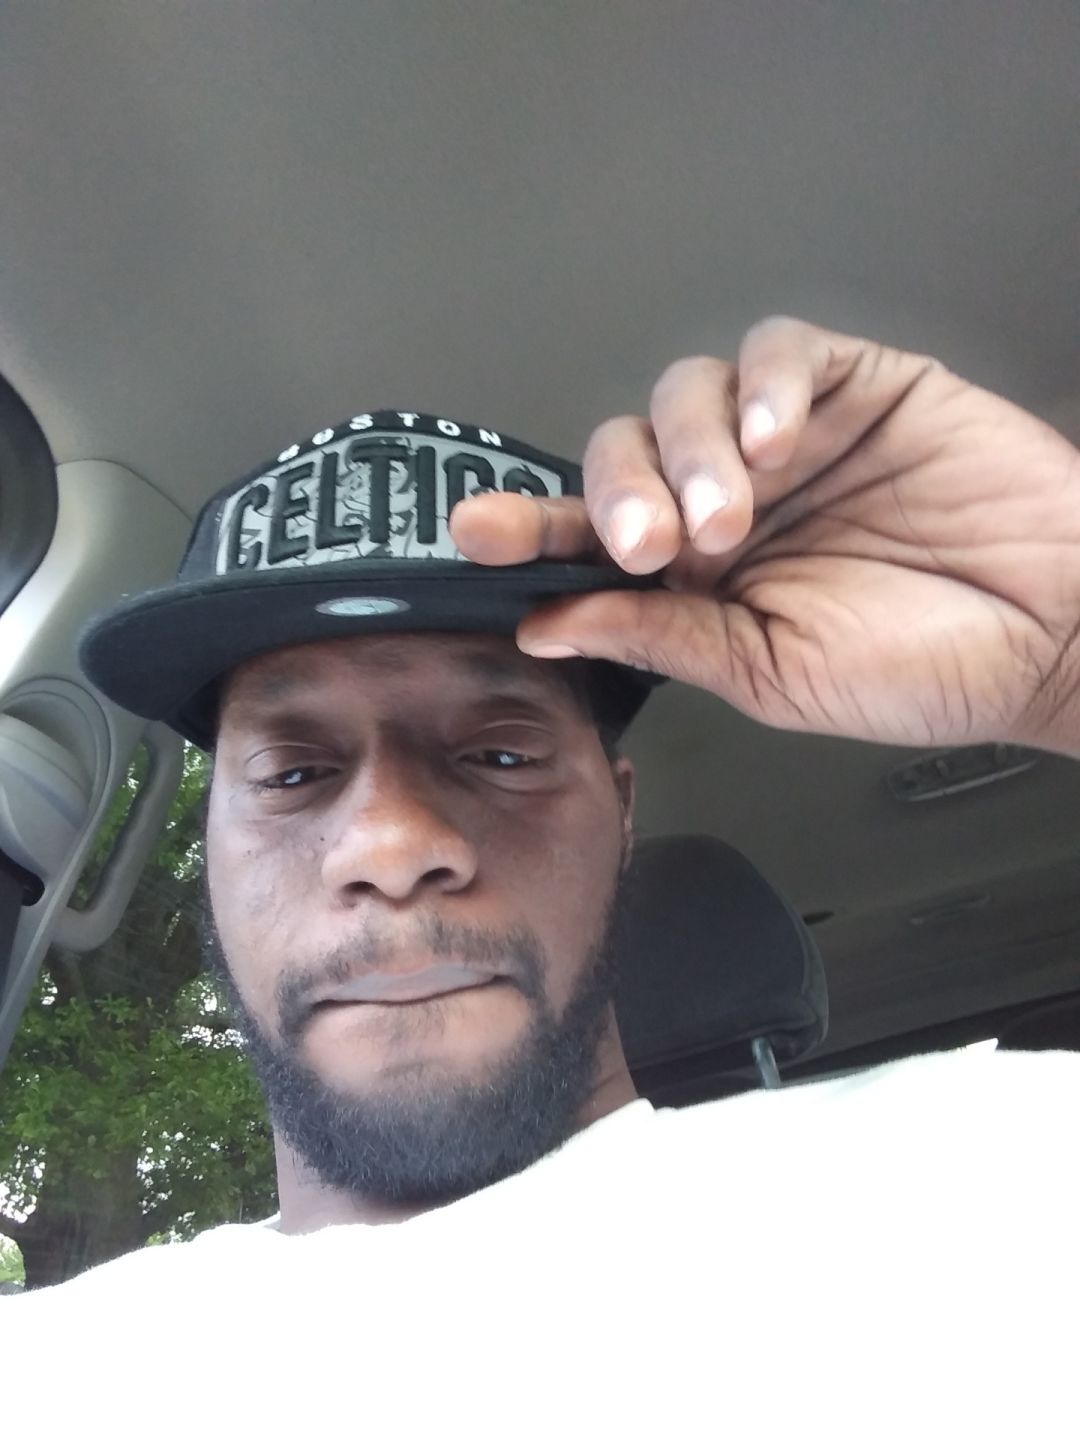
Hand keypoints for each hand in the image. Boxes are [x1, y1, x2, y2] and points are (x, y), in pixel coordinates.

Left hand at [450, 317, 1079, 755]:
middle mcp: (729, 502)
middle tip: (650, 546)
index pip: (590, 542)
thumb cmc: (922, 668)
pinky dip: (765, 384)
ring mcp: (787, 441)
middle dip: (618, 494)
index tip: (475, 537)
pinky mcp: (853, 385)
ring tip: (731, 515)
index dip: (530, 531)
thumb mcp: (768, 675)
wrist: (1056, 634)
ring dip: (688, 449)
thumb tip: (546, 625)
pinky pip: (780, 352)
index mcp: (698, 581)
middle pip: (623, 453)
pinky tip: (780, 440)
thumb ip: (659, 639)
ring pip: (687, 395)